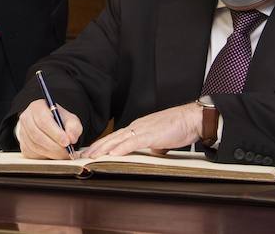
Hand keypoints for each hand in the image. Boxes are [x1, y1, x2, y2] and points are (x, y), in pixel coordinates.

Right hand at [17, 98, 82, 158]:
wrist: (50, 125)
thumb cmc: (60, 121)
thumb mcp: (70, 120)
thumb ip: (73, 128)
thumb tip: (71, 138)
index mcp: (37, 108)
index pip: (44, 121)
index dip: (55, 133)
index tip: (67, 142)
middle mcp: (26, 119)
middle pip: (38, 135)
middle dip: (54, 147)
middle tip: (67, 153)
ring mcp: (22, 132)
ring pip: (35, 146)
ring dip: (51, 153)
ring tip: (64, 155)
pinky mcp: (23, 145)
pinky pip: (33, 154)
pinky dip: (45, 157)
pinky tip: (55, 155)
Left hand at [81, 103, 201, 157]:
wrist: (191, 118)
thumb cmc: (179, 127)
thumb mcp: (162, 140)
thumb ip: (154, 146)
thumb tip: (153, 153)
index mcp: (138, 127)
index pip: (116, 137)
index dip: (103, 144)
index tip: (92, 151)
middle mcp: (137, 126)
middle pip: (112, 137)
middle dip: (97, 147)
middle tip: (83, 155)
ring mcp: (142, 130)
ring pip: (118, 140)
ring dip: (103, 149)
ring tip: (92, 156)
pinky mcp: (151, 135)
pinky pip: (132, 142)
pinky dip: (121, 149)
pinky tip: (112, 154)